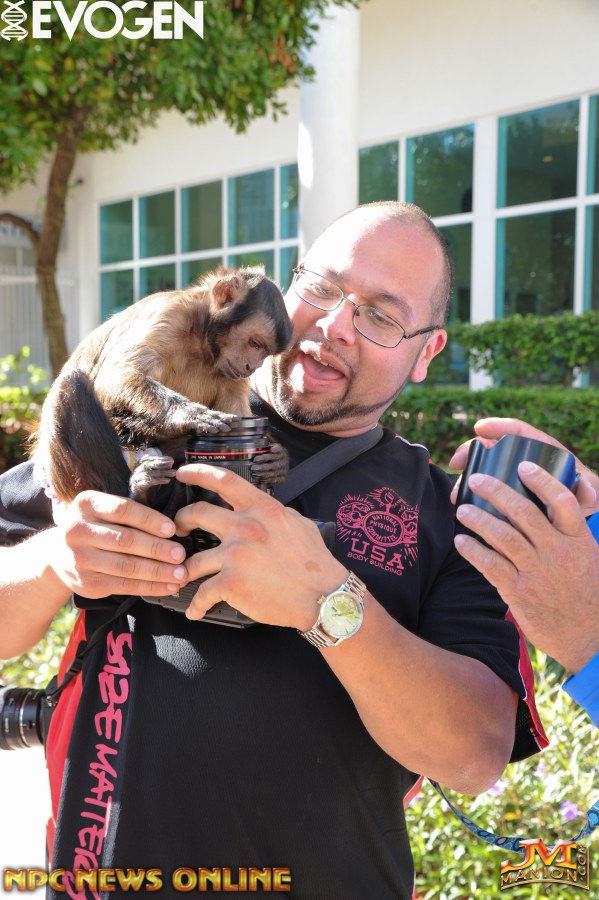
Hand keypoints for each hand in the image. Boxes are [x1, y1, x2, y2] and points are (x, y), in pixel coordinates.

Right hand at [48, 490, 188, 597]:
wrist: (58, 554)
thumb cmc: (94, 527)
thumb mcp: (102, 510)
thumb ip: (129, 514)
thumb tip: (173, 527)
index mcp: (86, 505)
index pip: (122, 510)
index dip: (149, 520)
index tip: (172, 529)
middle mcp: (78, 531)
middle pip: (125, 540)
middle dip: (157, 548)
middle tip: (181, 554)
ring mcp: (81, 559)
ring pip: (126, 566)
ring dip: (158, 571)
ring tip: (181, 573)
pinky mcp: (87, 583)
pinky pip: (124, 586)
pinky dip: (150, 587)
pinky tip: (169, 586)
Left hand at [174, 464, 346, 627]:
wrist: (324, 596)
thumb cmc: (315, 562)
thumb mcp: (298, 524)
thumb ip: (274, 513)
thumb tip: (261, 509)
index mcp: (262, 509)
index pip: (224, 480)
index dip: (198, 473)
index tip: (183, 473)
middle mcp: (245, 528)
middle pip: (196, 514)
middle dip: (181, 521)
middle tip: (179, 529)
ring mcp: (236, 556)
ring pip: (192, 560)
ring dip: (183, 570)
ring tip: (183, 577)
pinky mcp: (231, 583)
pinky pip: (202, 593)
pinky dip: (196, 606)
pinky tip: (195, 611)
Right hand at [450, 417, 598, 514]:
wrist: (575, 512)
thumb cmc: (581, 495)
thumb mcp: (587, 493)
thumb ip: (589, 491)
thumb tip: (585, 488)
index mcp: (543, 451)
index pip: (518, 431)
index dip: (498, 426)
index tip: (479, 428)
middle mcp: (523, 460)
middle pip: (492, 449)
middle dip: (470, 452)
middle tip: (456, 462)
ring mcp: (511, 476)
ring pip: (483, 470)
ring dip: (466, 476)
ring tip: (456, 491)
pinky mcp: (504, 493)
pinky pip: (483, 488)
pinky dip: (469, 492)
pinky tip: (460, 500)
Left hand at [454, 462, 598, 672]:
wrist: (591, 638)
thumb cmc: (587, 594)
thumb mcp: (589, 558)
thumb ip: (566, 535)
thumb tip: (540, 508)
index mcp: (579, 540)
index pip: (562, 501)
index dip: (542, 480)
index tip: (522, 466)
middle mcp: (558, 552)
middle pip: (524, 512)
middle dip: (496, 491)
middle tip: (476, 479)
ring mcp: (538, 572)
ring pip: (502, 536)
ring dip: (478, 519)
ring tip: (462, 509)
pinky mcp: (520, 592)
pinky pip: (490, 565)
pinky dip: (473, 551)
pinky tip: (461, 541)